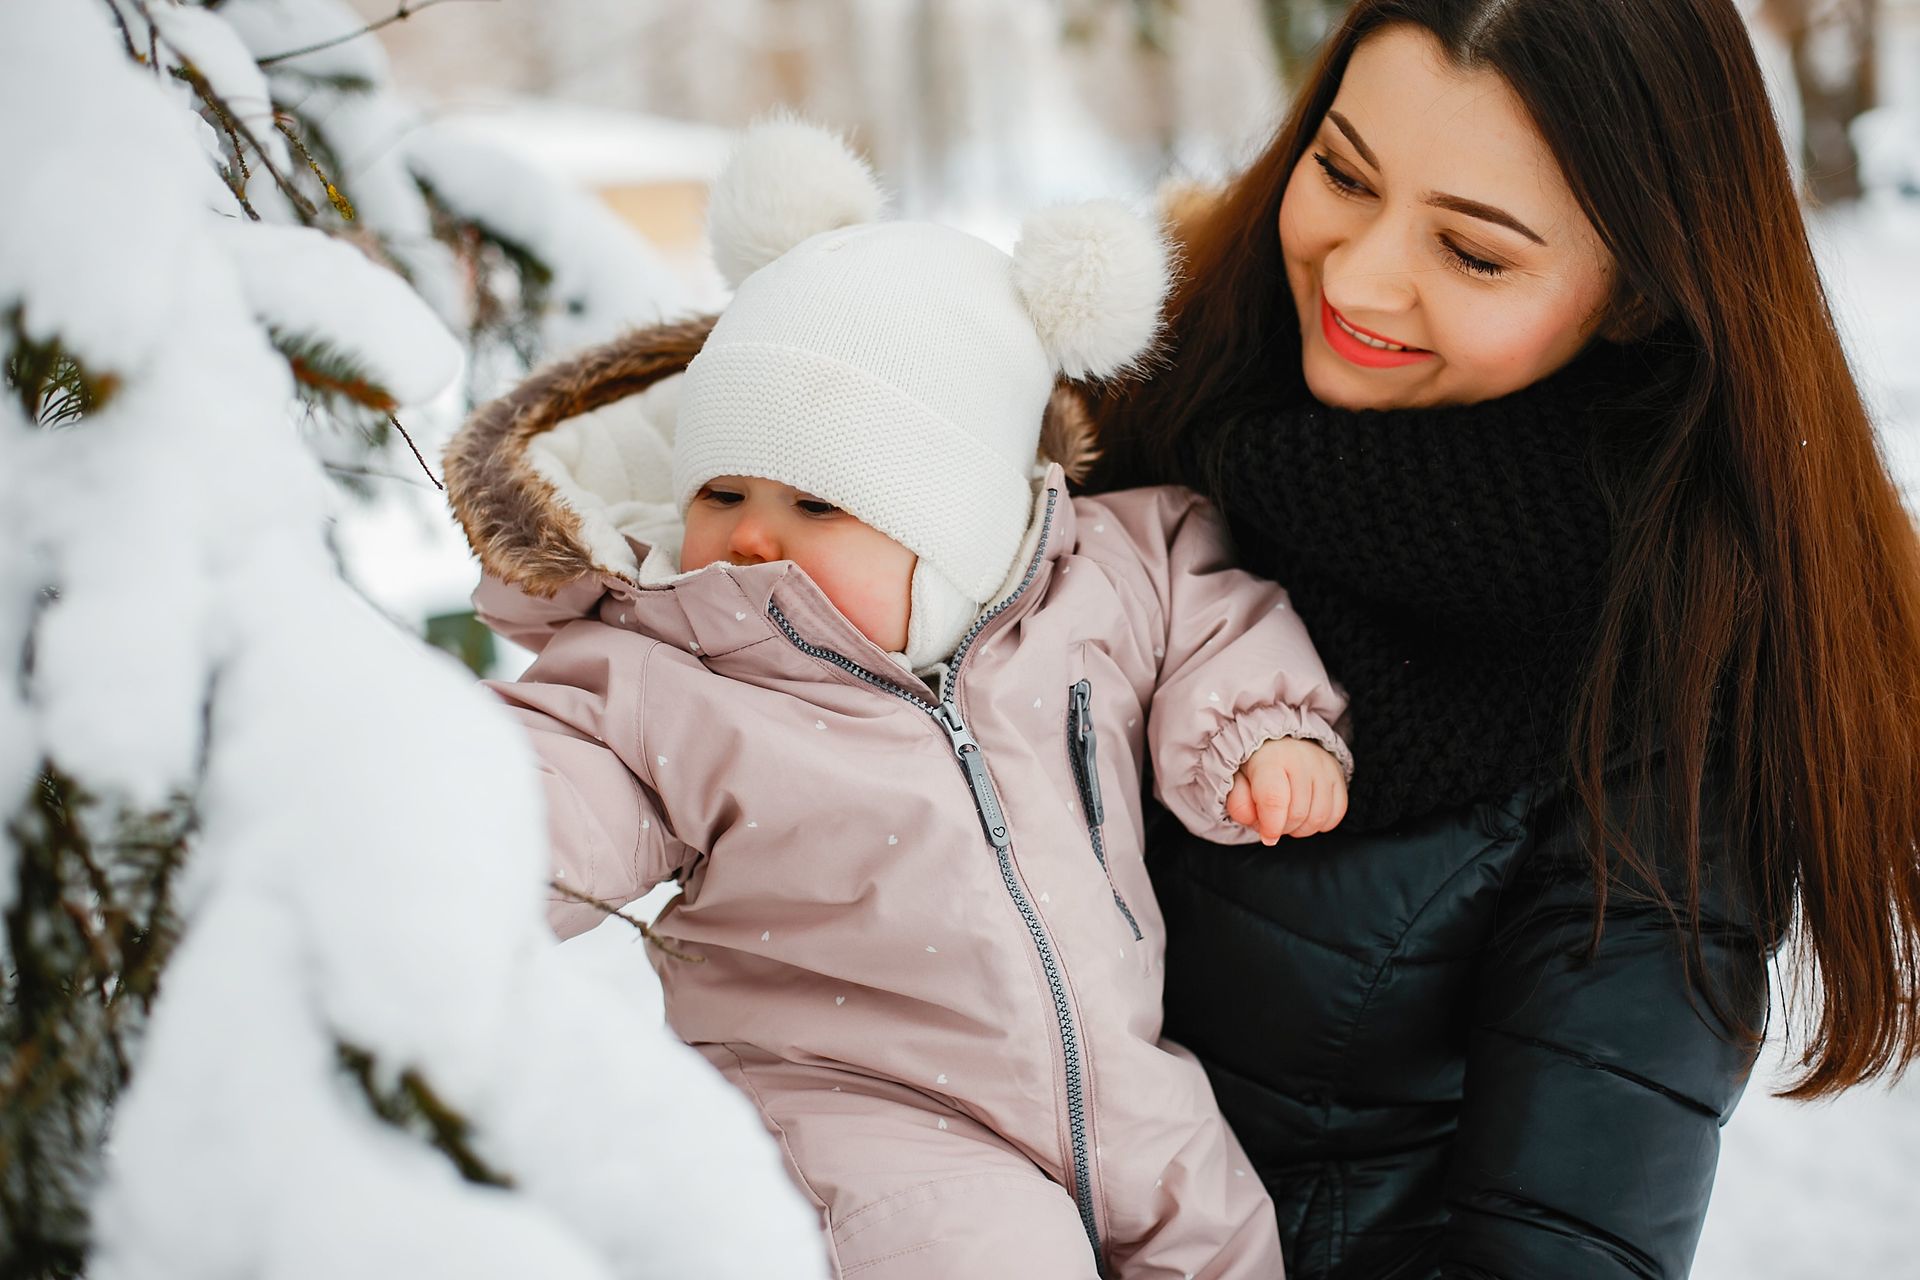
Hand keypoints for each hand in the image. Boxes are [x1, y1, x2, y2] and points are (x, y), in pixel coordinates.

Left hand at [1225, 737, 1347, 844]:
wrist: (1280, 742)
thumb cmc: (1257, 765)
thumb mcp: (1237, 779)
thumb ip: (1238, 801)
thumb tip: (1251, 820)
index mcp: (1272, 759)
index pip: (1274, 799)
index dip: (1270, 825)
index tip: (1267, 836)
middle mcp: (1303, 760)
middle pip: (1297, 814)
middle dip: (1282, 828)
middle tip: (1272, 821)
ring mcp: (1325, 768)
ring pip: (1318, 818)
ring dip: (1301, 828)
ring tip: (1287, 818)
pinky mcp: (1340, 777)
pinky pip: (1336, 814)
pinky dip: (1320, 824)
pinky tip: (1306, 815)